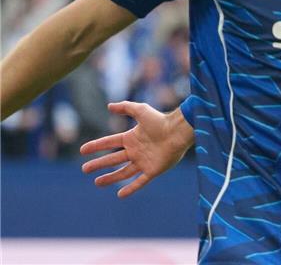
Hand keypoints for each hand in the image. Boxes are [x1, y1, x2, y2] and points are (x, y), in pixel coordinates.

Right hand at [80, 101, 194, 197]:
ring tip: (97, 183)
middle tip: (85, 169)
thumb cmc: (160, 120)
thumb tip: (109, 105)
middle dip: (99, 164)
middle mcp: (136, 151)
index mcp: (132, 138)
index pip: (109, 143)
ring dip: (110, 178)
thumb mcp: (141, 110)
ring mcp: (144, 161)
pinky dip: (130, 188)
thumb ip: (125, 107)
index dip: (96, 146)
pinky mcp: (153, 170)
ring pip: (123, 172)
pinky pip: (140, 181)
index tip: (82, 150)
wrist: (178, 131)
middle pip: (113, 159)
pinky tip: (120, 195)